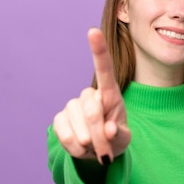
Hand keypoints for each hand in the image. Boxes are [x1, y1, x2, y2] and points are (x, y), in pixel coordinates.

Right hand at [53, 28, 130, 164]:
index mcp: (109, 94)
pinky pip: (64, 134)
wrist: (98, 152)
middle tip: (106, 152)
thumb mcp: (124, 139)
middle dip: (100, 136)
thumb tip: (108, 130)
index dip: (98, 50)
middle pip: (92, 111)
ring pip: (78, 126)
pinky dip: (75, 148)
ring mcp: (72, 106)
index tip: (93, 31)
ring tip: (95, 148)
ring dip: (89, 144)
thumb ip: (119, 135)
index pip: (104, 69)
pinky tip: (81, 148)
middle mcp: (89, 96)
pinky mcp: (59, 119)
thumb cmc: (115, 139)